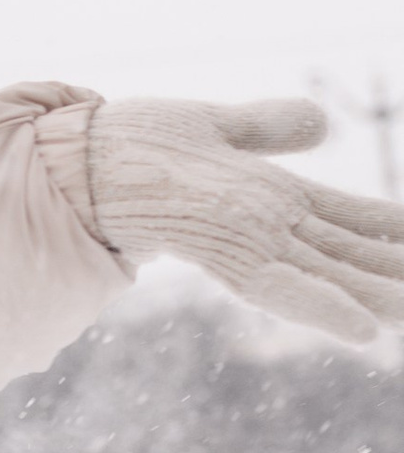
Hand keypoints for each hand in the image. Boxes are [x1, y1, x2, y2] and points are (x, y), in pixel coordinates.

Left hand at [84, 98, 403, 346]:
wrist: (79, 156)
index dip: (395, 233)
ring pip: (334, 281)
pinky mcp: (225, 251)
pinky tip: (364, 331)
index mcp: (277, 202)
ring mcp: (252, 243)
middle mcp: (273, 229)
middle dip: (399, 277)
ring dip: (383, 301)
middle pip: (356, 260)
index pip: (355, 222)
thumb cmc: (136, 145)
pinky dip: (322, 307)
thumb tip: (321, 122)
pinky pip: (283, 286)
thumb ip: (268, 128)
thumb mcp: (219, 127)